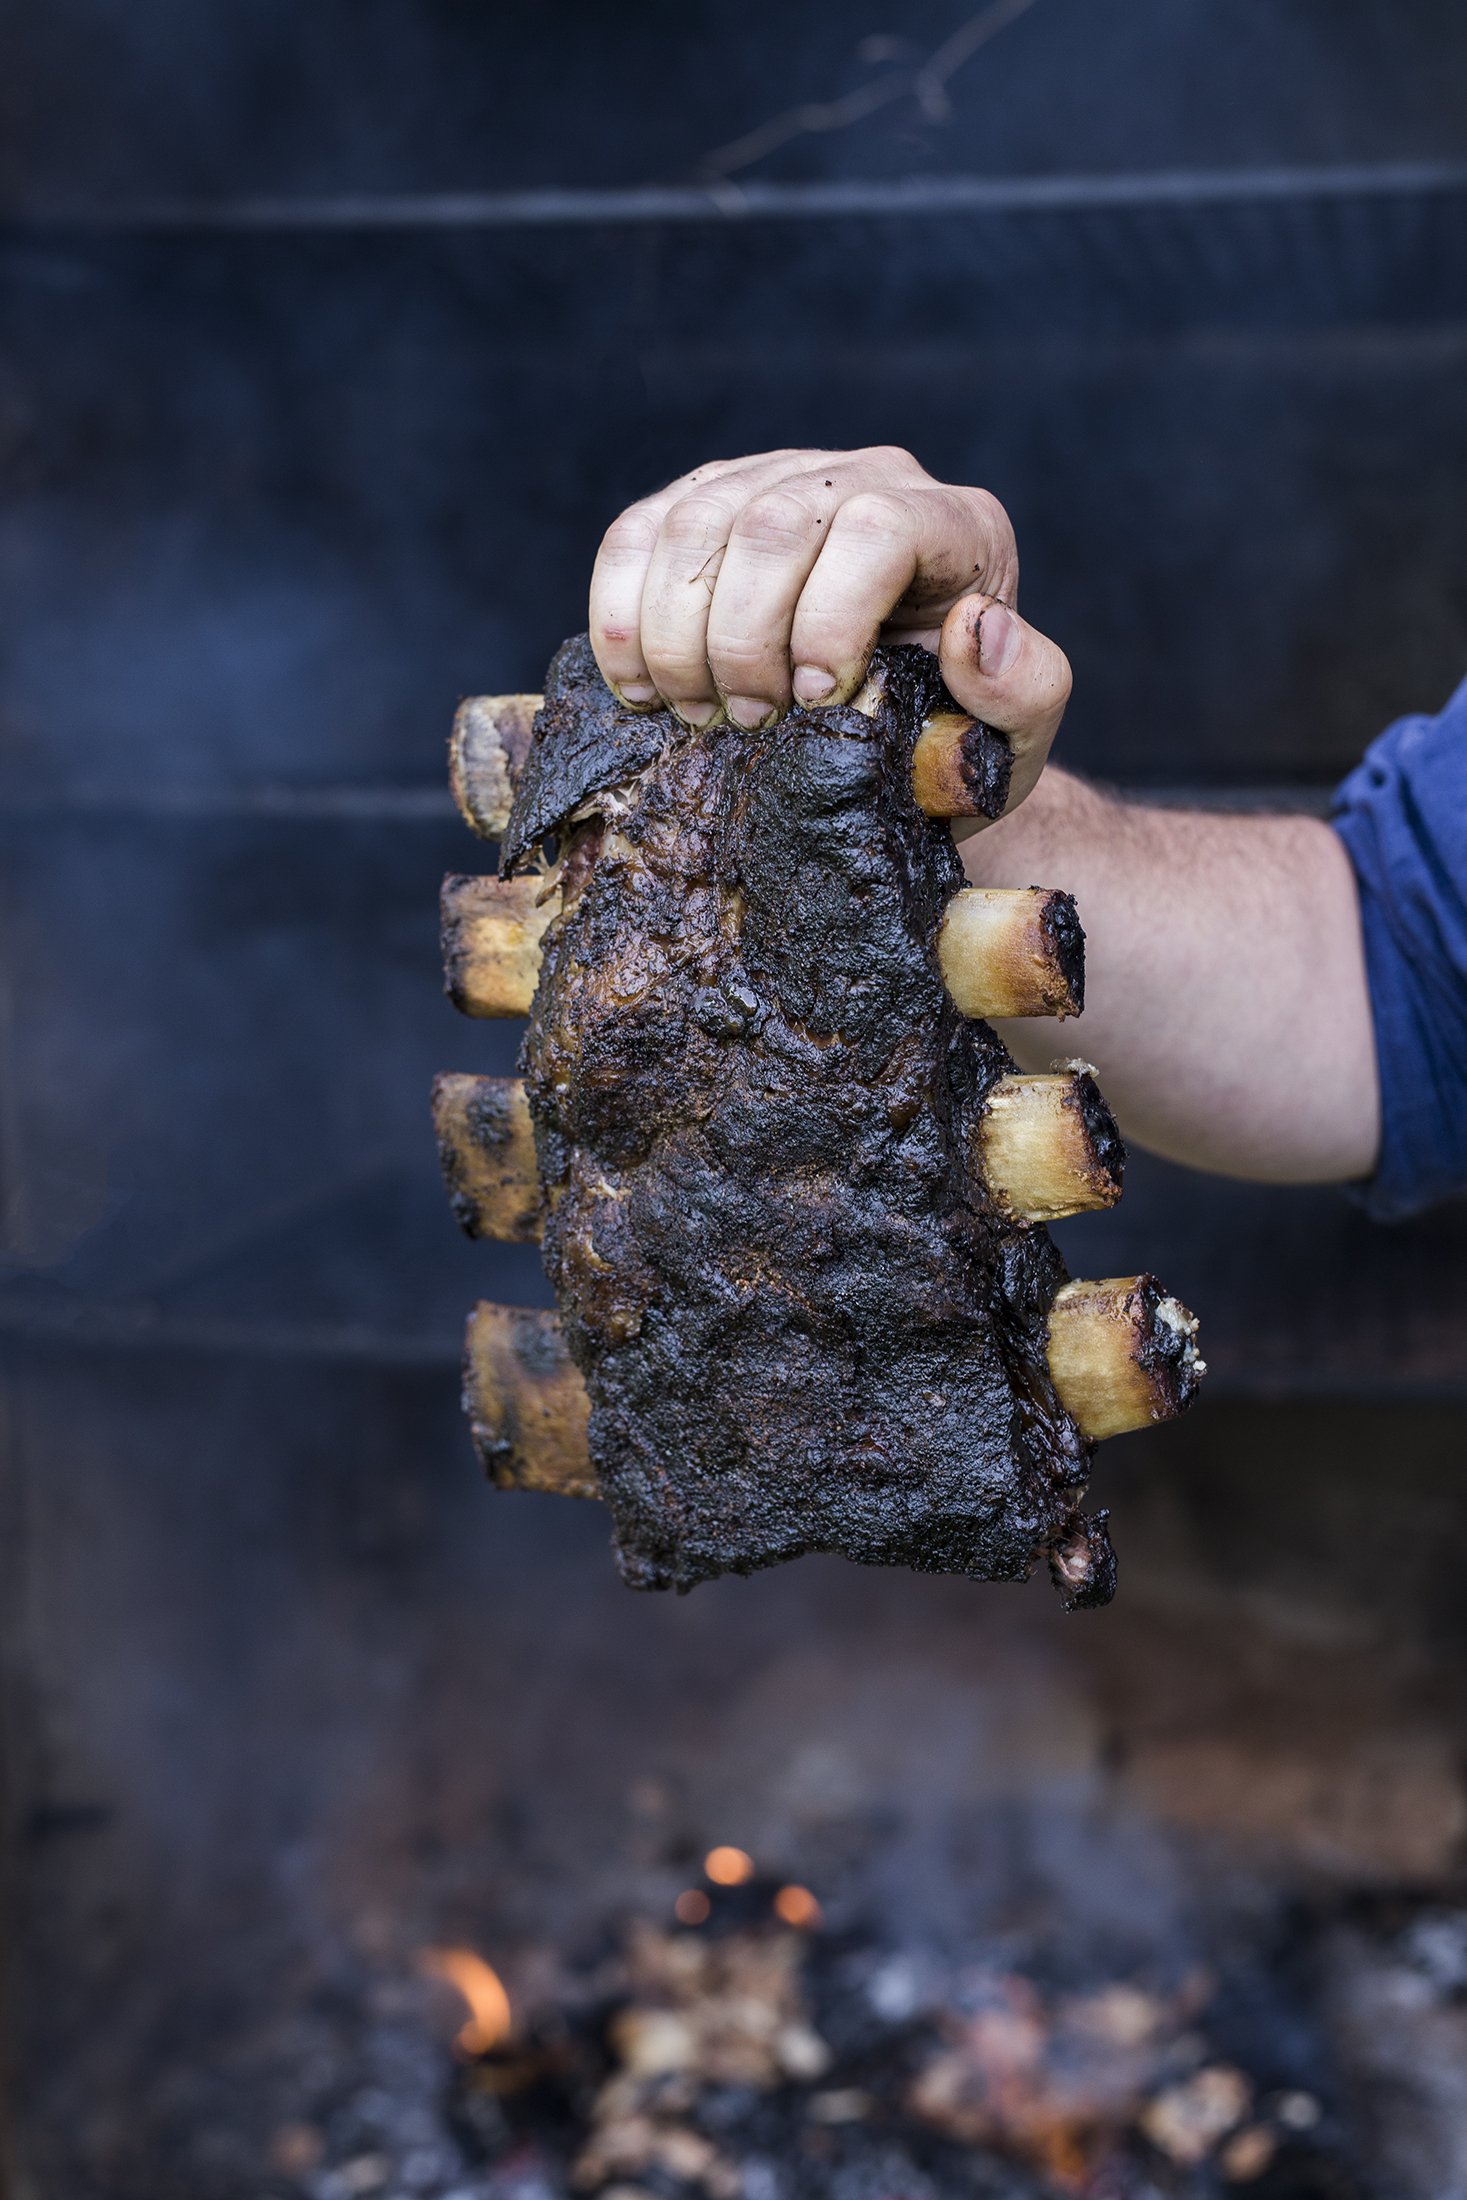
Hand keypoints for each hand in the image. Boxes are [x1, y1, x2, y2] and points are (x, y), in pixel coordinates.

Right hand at [589, 446, 1070, 819]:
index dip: (829, 617)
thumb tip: (975, 627)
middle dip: (739, 640)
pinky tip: (638, 685)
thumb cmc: (955, 741)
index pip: (876, 529)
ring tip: (695, 717)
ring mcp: (779, 478)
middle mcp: (869, 478)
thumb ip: (1025, 690)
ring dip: (673, 635)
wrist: (896, 743)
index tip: (813, 702)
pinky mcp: (706, 504)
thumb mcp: (1012, 740)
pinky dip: (619, 612)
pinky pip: (636, 533)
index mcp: (956, 526)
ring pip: (694, 522)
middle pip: (771, 522)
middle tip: (744, 725)